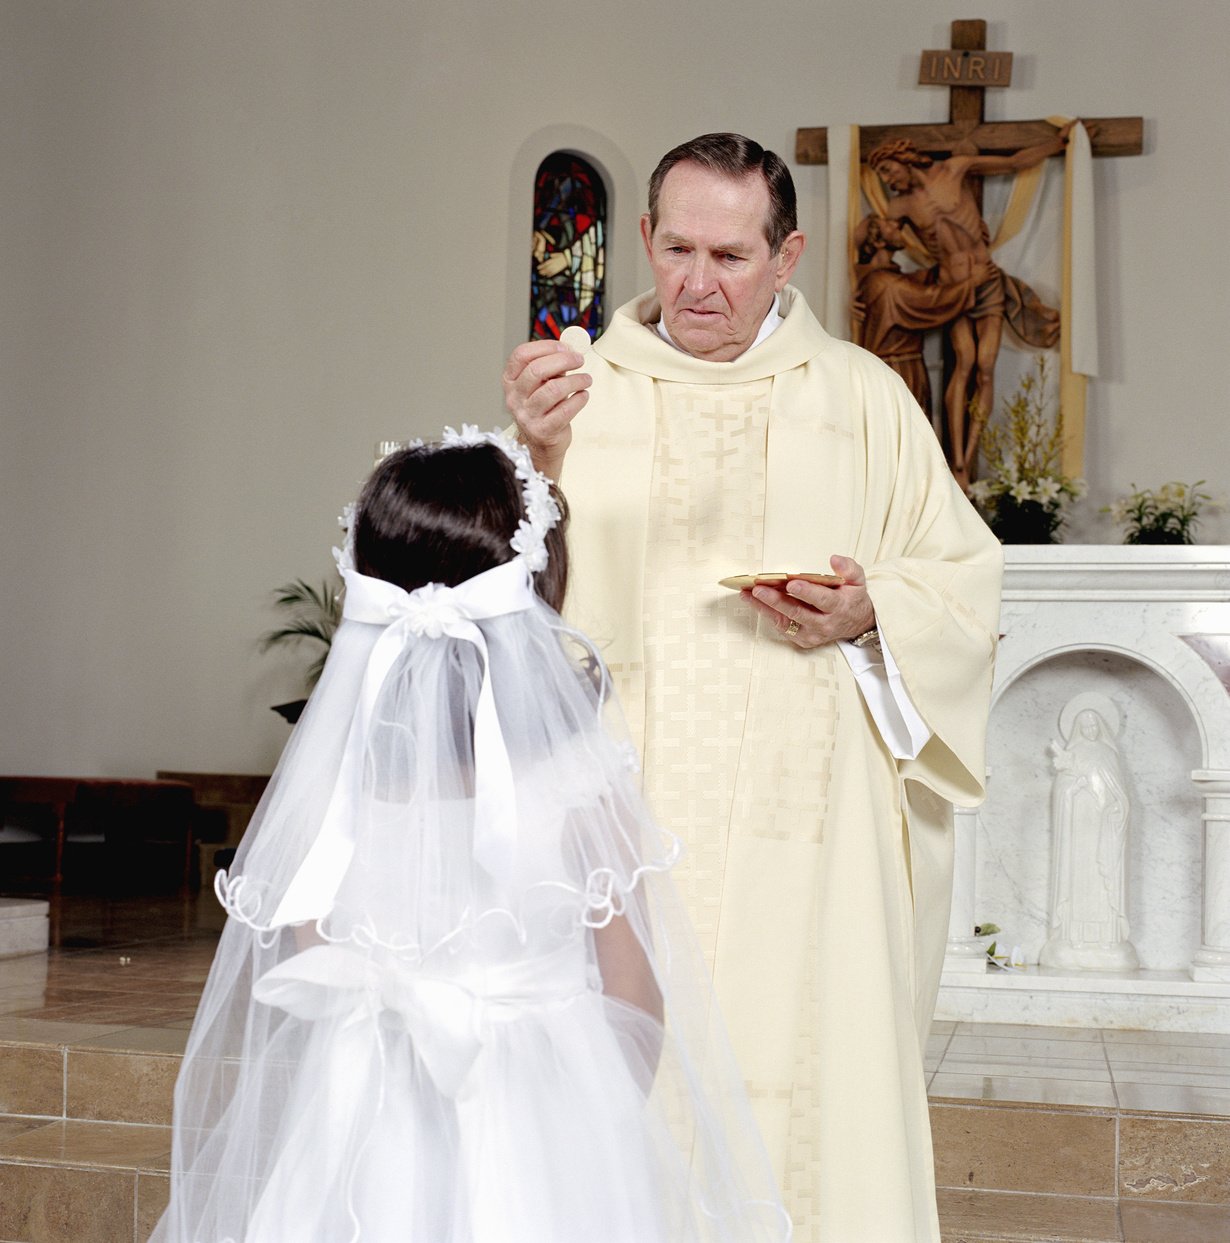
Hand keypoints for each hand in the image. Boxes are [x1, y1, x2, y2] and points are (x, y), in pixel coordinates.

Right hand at [502, 340, 591, 479]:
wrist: (542, 443)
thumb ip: (551, 367)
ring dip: (575, 380)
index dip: (545, 347)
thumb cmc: (544, 408)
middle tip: (579, 360)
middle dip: (563, 360)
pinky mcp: (542, 430)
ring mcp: (526, 416)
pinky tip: (584, 395)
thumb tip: (571, 348)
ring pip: (553, 389)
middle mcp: (514, 398)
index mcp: (510, 381)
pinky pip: (565, 410)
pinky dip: (579, 399)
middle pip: (536, 370)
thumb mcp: (540, 385)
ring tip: (586, 379)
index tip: (565, 347)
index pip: (521, 355)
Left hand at [744, 554, 875, 648]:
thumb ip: (848, 568)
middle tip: (758, 589)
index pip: (823, 600)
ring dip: (764, 607)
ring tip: (747, 594)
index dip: (807, 592)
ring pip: (786, 621)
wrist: (856, 623)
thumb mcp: (858, 580)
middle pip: (798, 612)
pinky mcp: (803, 640)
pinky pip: (782, 626)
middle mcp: (825, 624)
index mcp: (839, 607)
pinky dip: (767, 613)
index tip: (792, 583)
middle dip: (776, 600)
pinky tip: (754, 602)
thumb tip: (834, 559)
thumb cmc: (852, 597)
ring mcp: (813, 634)